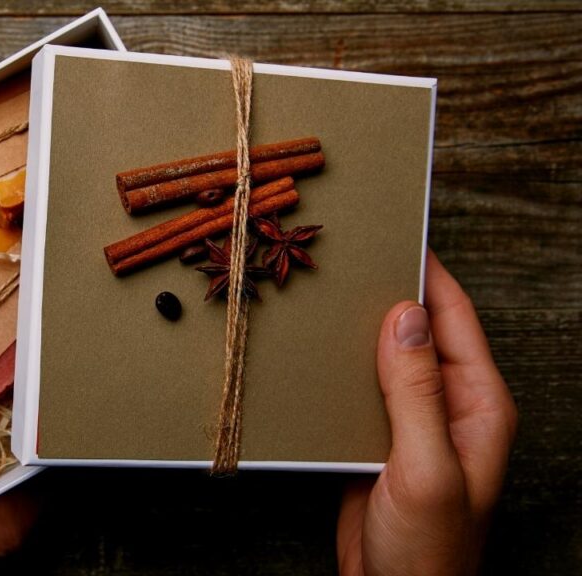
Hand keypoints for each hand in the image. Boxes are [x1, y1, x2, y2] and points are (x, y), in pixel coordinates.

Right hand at [337, 251, 517, 574]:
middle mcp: (447, 406)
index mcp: (476, 404)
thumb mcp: (425, 467)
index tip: (395, 236)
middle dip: (384, 294)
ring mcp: (410, 422)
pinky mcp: (376, 439)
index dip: (427, 275)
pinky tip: (311, 353)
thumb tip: (405, 316)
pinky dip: (337, 367)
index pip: (453, 320)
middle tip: (345, 260)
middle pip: (416, 332)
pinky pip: (358, 389)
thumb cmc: (427, 548)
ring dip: (355, 330)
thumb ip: (416, 391)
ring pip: (383, 358)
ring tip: (322, 297)